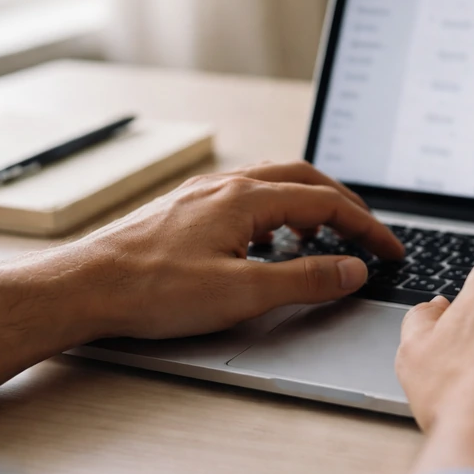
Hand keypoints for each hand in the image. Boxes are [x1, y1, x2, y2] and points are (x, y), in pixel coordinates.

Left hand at [46, 162, 403, 339]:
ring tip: (326, 236)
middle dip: (343, 205)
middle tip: (367, 233)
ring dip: (310, 204)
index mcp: (247, 197)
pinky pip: (248, 197)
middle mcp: (227, 186)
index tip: (389, 249)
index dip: (365, 227)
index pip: (326, 203)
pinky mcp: (187, 209)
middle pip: (304, 180)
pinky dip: (278, 212)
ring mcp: (205, 194)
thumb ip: (306, 279)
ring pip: (274, 184)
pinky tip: (270, 240)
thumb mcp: (242, 293)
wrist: (83, 288)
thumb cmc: (152, 289)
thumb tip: (353, 270)